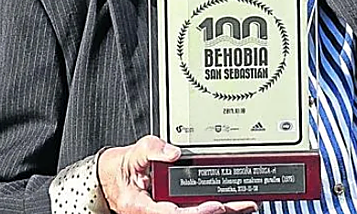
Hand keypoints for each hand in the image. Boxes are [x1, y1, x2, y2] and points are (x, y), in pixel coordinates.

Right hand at [97, 136, 257, 213]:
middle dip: (220, 211)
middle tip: (244, 204)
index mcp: (145, 207)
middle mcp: (157, 212)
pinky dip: (212, 207)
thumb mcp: (134, 152)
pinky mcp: (172, 207)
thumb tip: (173, 153)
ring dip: (221, 211)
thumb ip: (152, 149)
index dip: (197, 212)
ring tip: (245, 205)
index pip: (174, 213)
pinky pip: (192, 209)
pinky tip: (229, 204)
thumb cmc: (121, 169)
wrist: (110, 177)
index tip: (216, 206)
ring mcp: (166, 211)